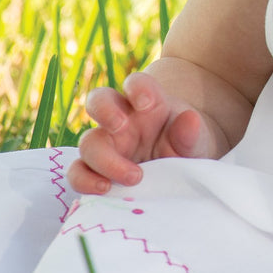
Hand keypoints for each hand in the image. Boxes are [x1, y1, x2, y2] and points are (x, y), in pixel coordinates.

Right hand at [68, 72, 220, 194]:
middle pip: (99, 101)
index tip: (148, 103)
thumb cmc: (184, 148)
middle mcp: (122, 119)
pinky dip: (84, 181)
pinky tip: (105, 190)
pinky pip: (77, 172)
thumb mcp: (195, 141)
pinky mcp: (95, 169)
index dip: (137, 87)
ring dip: (103, 159)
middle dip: (106, 111)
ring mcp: (106, 144)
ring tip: (133, 176)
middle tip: (121, 127)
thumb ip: (191, 132)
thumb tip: (190, 119)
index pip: (136, 82)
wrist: (178, 173)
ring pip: (87, 141)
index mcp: (148, 103)